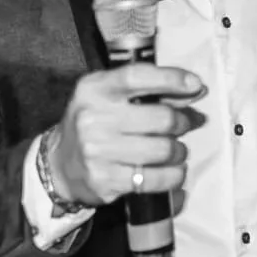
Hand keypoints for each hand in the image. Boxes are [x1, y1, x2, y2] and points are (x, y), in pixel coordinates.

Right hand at [51, 63, 205, 207]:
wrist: (60, 165)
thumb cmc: (94, 124)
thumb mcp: (108, 97)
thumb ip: (147, 90)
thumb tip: (195, 90)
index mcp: (94, 89)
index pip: (137, 76)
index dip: (171, 78)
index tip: (196, 85)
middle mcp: (93, 117)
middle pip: (160, 117)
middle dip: (183, 122)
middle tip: (188, 124)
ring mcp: (97, 150)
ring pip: (162, 150)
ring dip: (179, 151)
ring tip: (177, 151)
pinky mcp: (105, 179)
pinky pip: (154, 179)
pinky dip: (173, 176)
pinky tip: (174, 172)